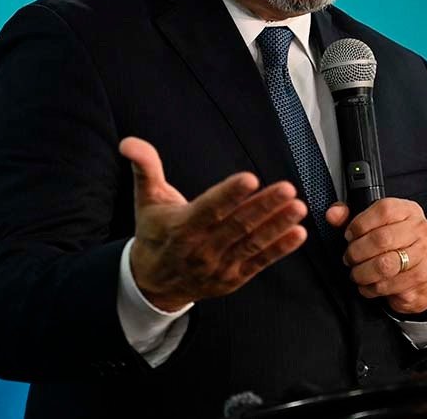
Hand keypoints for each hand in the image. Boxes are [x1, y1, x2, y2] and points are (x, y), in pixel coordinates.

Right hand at [120, 137, 307, 311]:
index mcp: (180, 228)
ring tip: (298, 208)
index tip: (250, 178)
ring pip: (251, 243)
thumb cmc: (154, 233)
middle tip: (287, 189)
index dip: (229, 195)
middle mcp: (200, 250)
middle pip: (236, 226)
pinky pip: (259, 262)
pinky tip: (298, 233)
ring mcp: (218, 267)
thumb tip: (128, 142)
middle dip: (263, 207)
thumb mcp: (146, 199)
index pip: (208, 209)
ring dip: (277, 226)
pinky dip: (279, 249)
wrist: (153, 283)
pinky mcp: (233, 279)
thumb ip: (144, 167)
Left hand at [326, 198, 426, 314]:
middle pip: (382, 239)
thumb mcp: (372, 226)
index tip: (349, 235)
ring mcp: (423, 253)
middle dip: (357, 252)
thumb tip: (333, 214)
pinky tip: (368, 285)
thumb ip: (349, 218)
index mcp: (407, 210)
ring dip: (363, 272)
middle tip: (349, 258)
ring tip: (356, 273)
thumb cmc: (393, 245)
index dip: (360, 224)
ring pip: (385, 265)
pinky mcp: (421, 276)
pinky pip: (389, 284)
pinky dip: (372, 287)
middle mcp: (420, 229)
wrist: (419, 274)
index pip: (383, 210)